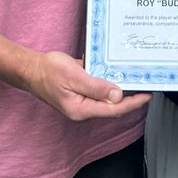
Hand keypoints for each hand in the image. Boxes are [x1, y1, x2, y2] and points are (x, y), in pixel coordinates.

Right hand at [25, 51, 151, 120]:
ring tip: (136, 80)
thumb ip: (96, 87)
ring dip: (120, 90)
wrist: (30, 68)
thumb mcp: (74, 76)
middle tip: (146, 86)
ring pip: (106, 98)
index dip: (133, 102)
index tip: (147, 95)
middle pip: (112, 106)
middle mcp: (83, 108)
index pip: (114, 109)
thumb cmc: (48, 71)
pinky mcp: (79, 92)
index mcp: (82, 109)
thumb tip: (118, 96)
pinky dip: (108, 83)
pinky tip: (116, 73)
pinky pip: (98, 90)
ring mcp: (81, 101)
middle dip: (130, 98)